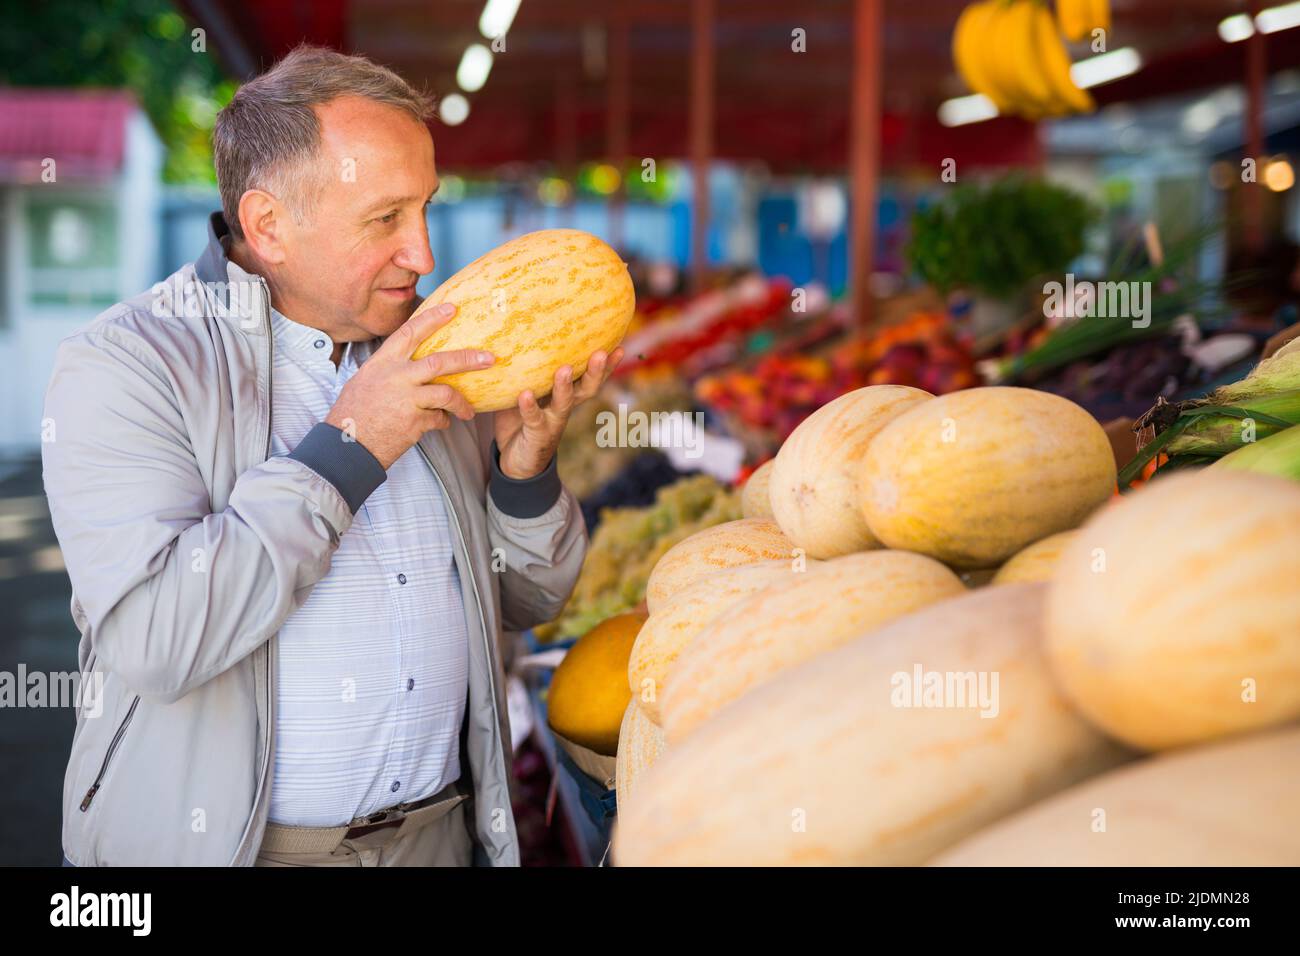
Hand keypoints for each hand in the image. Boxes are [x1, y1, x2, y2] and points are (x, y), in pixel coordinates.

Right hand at [325, 303, 494, 468]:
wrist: (346, 445)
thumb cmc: (355, 412)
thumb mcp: (366, 380)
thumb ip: (391, 369)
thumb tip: (414, 360)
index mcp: (383, 363)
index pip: (410, 333)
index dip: (433, 319)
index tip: (452, 309)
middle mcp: (396, 377)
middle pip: (440, 362)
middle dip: (468, 359)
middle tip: (489, 359)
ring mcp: (406, 400)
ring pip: (447, 394)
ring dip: (463, 403)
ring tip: (469, 411)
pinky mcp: (414, 423)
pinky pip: (439, 419)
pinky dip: (442, 422)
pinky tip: (439, 424)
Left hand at [494, 347, 623, 479]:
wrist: (517, 465)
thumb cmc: (520, 423)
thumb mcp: (523, 394)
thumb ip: (523, 373)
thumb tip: (514, 343)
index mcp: (565, 396)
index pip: (588, 377)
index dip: (606, 365)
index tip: (619, 346)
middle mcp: (564, 408)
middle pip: (586, 388)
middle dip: (596, 372)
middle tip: (601, 353)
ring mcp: (553, 421)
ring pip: (564, 403)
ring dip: (565, 386)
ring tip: (565, 369)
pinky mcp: (536, 434)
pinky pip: (533, 418)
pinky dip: (529, 406)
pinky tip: (525, 394)